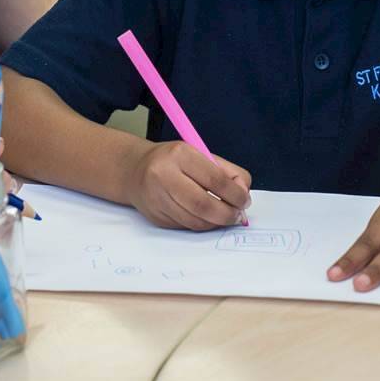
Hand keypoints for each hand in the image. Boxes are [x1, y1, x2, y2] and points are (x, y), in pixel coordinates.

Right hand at [125, 141, 250, 230]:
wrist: (134, 170)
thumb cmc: (174, 161)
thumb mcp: (200, 155)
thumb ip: (227, 172)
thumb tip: (244, 195)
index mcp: (180, 154)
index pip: (214, 179)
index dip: (235, 194)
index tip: (245, 201)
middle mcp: (164, 175)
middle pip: (203, 205)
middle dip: (227, 214)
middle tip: (238, 216)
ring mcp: (157, 198)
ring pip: (195, 221)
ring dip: (216, 223)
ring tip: (225, 216)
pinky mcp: (155, 216)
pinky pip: (186, 226)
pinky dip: (202, 225)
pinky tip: (206, 217)